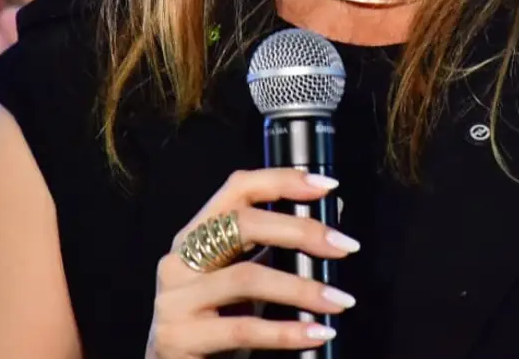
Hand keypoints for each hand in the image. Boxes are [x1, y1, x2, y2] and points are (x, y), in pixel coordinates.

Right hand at [146, 169, 358, 358]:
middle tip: (344, 247)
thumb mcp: (244, 277)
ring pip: (246, 278)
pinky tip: (316, 333)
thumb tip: (332, 220)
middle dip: (300, 231)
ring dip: (302, 288)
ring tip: (340, 300)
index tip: (326, 186)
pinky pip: (243, 328)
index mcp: (196, 233)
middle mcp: (180, 258)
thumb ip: (277, 248)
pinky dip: (287, 332)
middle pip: (242, 224)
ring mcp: (175, 298)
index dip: (282, 180)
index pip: (237, 188)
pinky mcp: (178, 338)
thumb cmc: (217, 319)